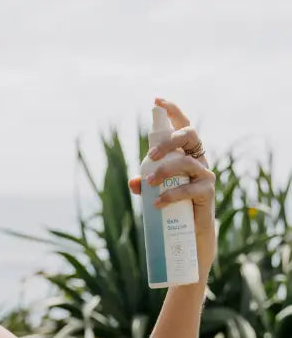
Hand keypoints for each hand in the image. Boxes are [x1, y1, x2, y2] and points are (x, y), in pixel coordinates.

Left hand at [128, 97, 215, 279]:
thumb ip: (143, 184)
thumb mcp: (154, 193)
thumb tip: (132, 181)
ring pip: (188, 162)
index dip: (173, 111)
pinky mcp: (206, 194)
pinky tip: (157, 203)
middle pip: (190, 135)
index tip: (157, 101)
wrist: (189, 236)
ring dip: (165, 170)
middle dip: (169, 140)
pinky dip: (171, 194)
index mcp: (186, 153)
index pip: (183, 125)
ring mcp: (205, 176)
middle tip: (149, 157)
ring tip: (148, 184)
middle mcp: (199, 159)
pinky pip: (191, 189)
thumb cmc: (171, 207)